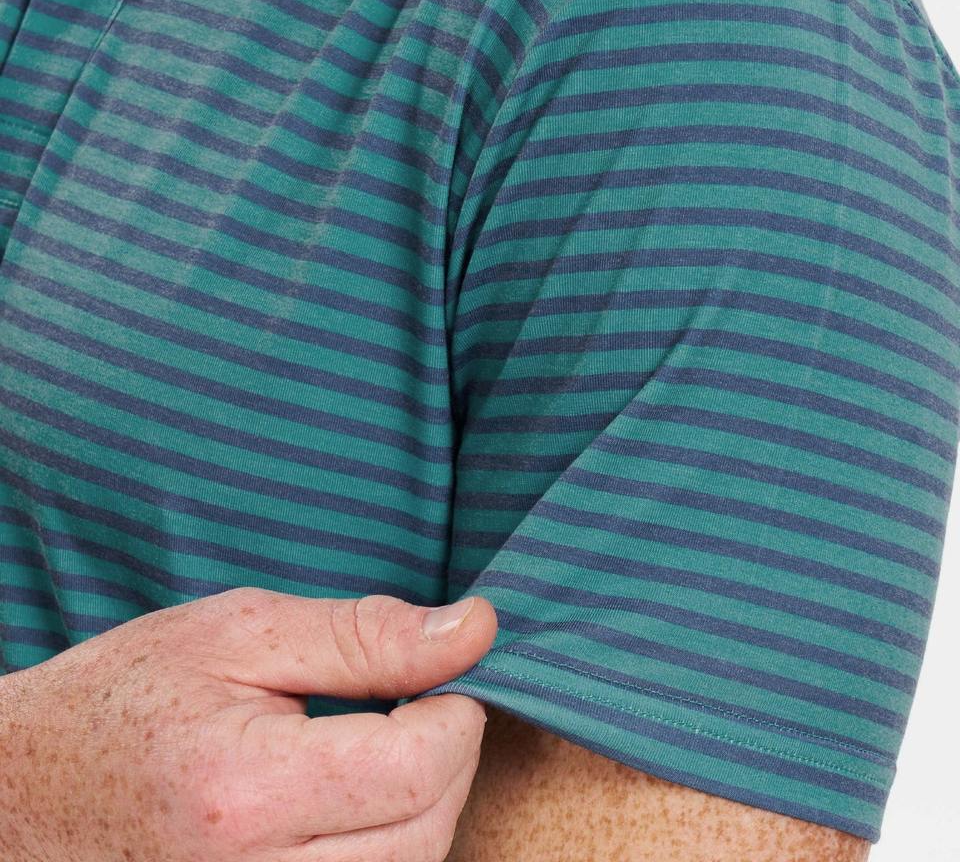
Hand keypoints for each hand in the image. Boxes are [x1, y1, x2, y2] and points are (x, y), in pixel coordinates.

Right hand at [0, 587, 496, 861]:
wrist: (26, 791)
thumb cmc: (126, 697)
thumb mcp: (241, 634)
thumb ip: (364, 635)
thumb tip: (474, 629)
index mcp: (246, 791)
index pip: (420, 766)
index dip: (456, 707)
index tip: (442, 671)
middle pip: (428, 831)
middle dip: (449, 756)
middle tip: (418, 700)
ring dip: (425, 804)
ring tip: (384, 745)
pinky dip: (389, 846)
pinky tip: (360, 800)